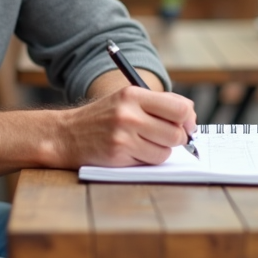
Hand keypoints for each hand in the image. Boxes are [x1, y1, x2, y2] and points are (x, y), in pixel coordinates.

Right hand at [60, 85, 196, 167]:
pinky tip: (134, 152)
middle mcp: (129, 114)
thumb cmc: (103, 117)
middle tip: (169, 138)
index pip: (179, 108)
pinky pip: (150, 162)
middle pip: (176, 133)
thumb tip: (190, 116)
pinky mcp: (118, 155)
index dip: (189, 120)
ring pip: (166, 151)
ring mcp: (123, 136)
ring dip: (162, 150)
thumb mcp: (126, 100)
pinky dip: (148, 160)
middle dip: (178, 139)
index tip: (187, 125)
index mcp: (133, 95)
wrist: (67, 134)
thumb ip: (158, 104)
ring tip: (146, 143)